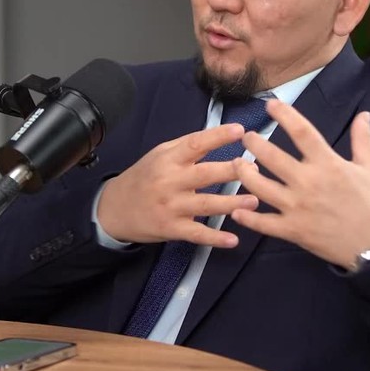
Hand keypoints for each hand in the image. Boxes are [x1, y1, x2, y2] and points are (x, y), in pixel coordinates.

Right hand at [96, 124, 259, 247]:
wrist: (114, 209)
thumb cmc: (144, 177)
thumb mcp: (159, 155)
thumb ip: (186, 148)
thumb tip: (220, 136)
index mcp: (168, 159)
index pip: (195, 144)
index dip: (218, 136)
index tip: (240, 130)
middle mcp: (170, 181)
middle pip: (204, 174)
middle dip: (231, 171)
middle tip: (255, 169)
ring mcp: (171, 207)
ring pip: (205, 204)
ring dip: (231, 203)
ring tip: (255, 200)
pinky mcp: (172, 229)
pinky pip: (196, 234)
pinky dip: (215, 238)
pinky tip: (233, 240)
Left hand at [230, 101, 369, 267]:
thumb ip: (364, 140)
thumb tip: (364, 114)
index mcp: (328, 164)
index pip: (301, 131)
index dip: (284, 115)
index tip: (271, 105)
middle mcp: (308, 183)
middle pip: (272, 157)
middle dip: (254, 143)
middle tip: (246, 137)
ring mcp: (297, 208)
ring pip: (260, 187)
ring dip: (243, 174)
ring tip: (236, 164)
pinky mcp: (293, 230)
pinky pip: (263, 223)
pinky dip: (247, 218)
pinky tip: (236, 209)